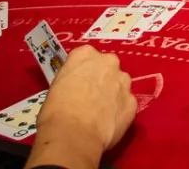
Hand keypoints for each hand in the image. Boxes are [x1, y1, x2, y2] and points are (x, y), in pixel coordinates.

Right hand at [32, 46, 135, 162]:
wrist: (74, 135)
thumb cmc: (56, 111)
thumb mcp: (56, 87)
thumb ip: (72, 79)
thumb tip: (77, 88)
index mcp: (85, 54)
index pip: (84, 57)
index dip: (81, 72)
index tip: (76, 83)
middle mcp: (108, 62)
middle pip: (106, 67)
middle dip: (101, 79)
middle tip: (90, 97)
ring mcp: (124, 81)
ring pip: (119, 84)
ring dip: (112, 93)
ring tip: (100, 112)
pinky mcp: (133, 101)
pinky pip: (125, 103)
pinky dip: (119, 111)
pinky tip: (108, 122)